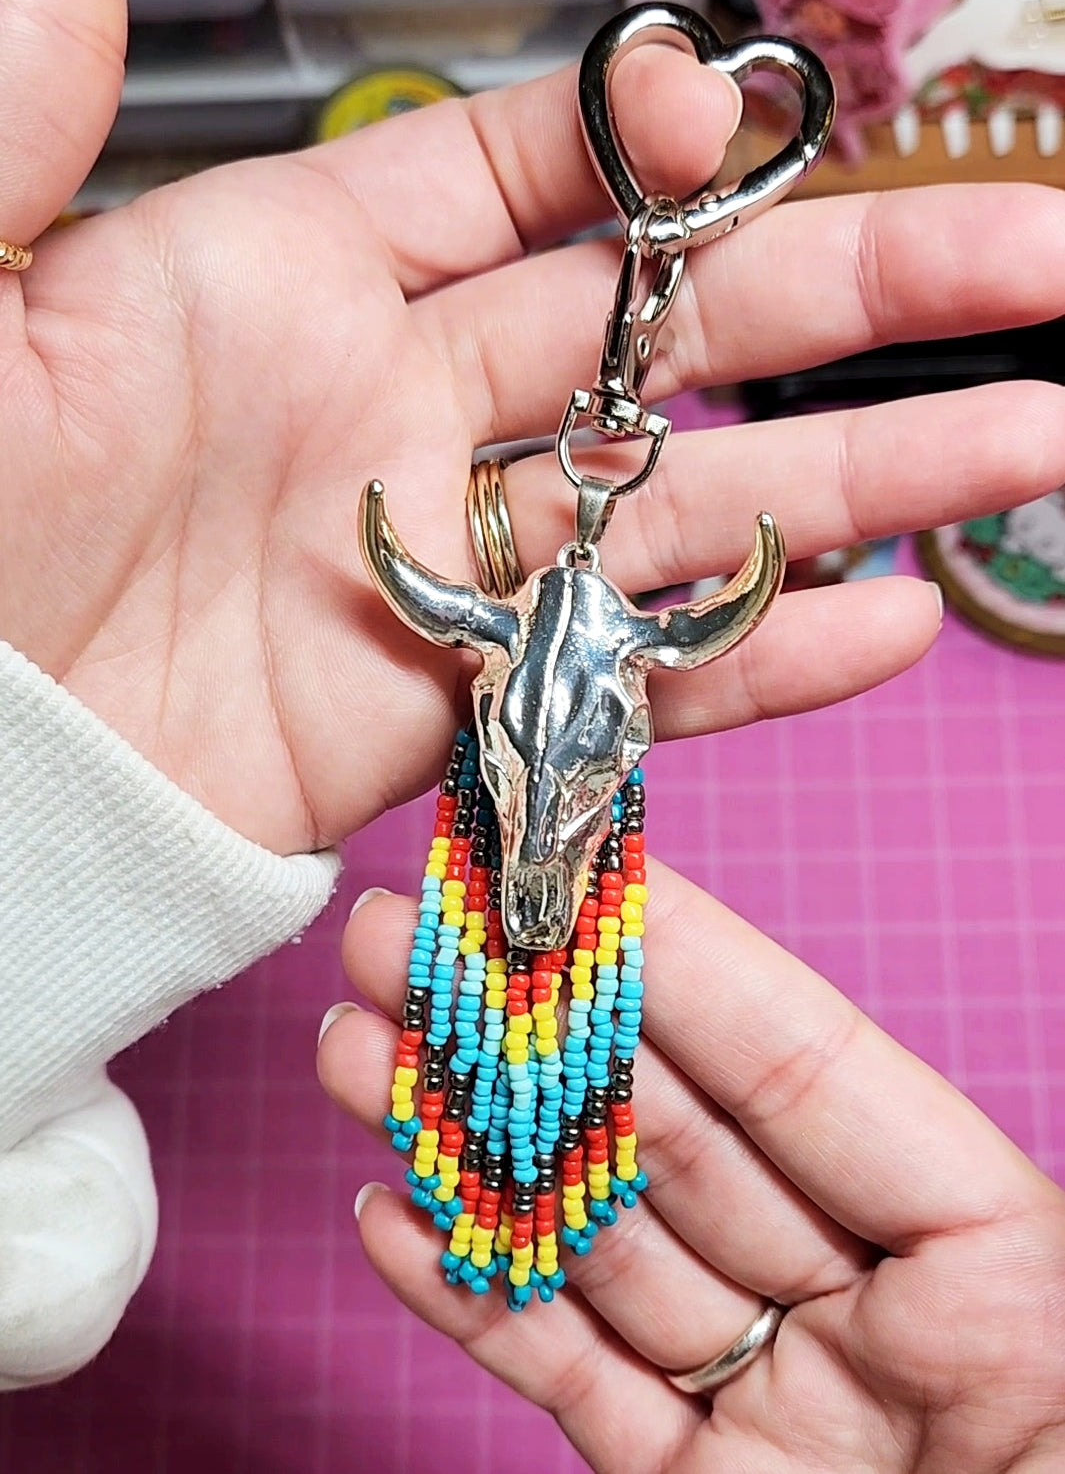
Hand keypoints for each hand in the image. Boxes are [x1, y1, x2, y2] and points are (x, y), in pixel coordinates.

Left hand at [6, 0, 1064, 853]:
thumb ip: (20, 112)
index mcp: (298, 274)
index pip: (530, 175)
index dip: (654, 142)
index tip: (740, 127)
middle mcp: (403, 408)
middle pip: (678, 330)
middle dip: (863, 290)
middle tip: (1035, 255)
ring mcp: (448, 567)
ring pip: (698, 501)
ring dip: (872, 473)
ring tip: (1036, 436)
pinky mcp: (455, 709)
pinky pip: (636, 678)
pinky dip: (761, 659)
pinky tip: (891, 624)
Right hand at [321, 873, 1064, 1473]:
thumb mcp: (1026, 1386)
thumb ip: (934, 1266)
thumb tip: (724, 1133)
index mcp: (1009, 1286)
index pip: (818, 1079)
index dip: (692, 967)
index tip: (575, 875)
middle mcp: (885, 1332)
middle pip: (685, 1144)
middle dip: (540, 1029)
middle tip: (411, 936)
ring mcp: (782, 1419)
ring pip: (606, 1254)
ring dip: (473, 1144)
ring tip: (360, 1048)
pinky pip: (581, 1387)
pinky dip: (482, 1301)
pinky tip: (395, 1213)